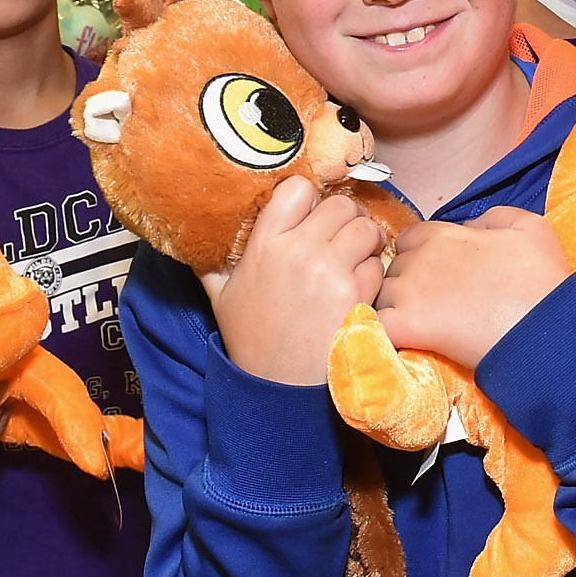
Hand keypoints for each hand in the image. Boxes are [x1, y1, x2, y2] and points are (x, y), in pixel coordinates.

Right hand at [206, 175, 388, 385]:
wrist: (278, 387)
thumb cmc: (250, 340)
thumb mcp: (220, 296)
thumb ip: (213, 262)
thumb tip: (197, 237)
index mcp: (265, 244)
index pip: (298, 189)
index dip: (310, 199)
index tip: (312, 216)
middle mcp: (298, 250)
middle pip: (340, 205)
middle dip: (345, 219)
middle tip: (342, 238)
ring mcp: (331, 270)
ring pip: (365, 228)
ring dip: (365, 241)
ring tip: (356, 258)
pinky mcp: (358, 292)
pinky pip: (377, 261)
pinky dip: (374, 269)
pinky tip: (360, 285)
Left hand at [374, 209, 571, 370]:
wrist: (544, 328)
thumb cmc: (541, 280)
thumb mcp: (530, 227)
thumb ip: (494, 216)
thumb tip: (468, 227)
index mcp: (442, 235)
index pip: (409, 239)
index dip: (419, 255)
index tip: (436, 276)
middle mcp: (419, 259)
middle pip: (393, 268)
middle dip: (406, 283)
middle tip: (431, 305)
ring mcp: (408, 293)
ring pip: (380, 297)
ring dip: (394, 310)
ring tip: (418, 328)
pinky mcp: (405, 327)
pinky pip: (376, 325)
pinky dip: (383, 333)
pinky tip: (401, 341)